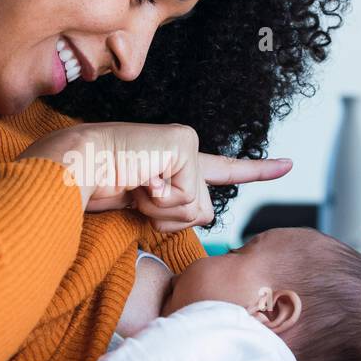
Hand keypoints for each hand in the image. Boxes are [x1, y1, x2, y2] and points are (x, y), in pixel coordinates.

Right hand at [18, 122, 291, 233]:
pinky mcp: (183, 145)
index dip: (257, 170)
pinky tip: (138, 180)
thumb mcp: (141, 206)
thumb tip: (200, 213)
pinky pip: (184, 200)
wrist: (73, 167)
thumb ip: (173, 210)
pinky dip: (158, 202)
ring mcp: (186, 143)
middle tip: (137, 193)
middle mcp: (186, 148)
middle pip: (203, 211)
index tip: (288, 165)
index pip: (224, 169)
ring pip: (196, 209)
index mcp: (177, 161)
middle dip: (171, 217)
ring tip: (135, 185)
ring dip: (162, 211)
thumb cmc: (95, 188)